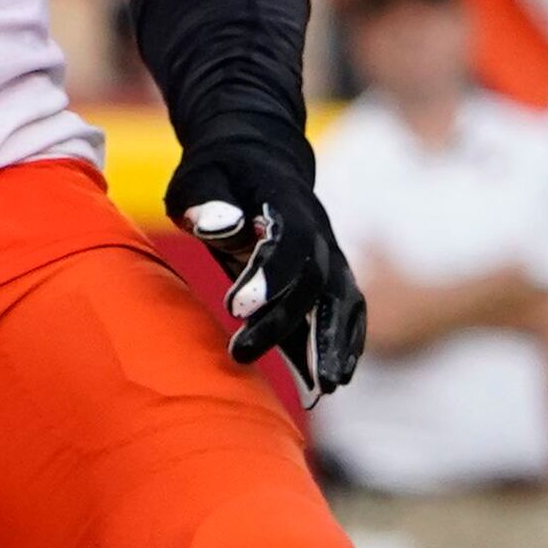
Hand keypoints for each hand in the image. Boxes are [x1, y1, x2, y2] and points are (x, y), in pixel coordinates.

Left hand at [165, 140, 368, 397]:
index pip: (289, 240)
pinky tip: (332, 381)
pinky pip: (348, 312)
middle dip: (282, 321)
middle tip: (241, 354)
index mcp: (285, 201)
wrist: (259, 159)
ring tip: (322, 388)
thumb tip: (220, 226)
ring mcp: (332, 254)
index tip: (236, 308)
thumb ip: (207, 201)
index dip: (269, 274)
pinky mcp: (333, 276)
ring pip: (343, 302)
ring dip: (333, 344)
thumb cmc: (220, 173)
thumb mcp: (199, 177)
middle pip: (313, 280)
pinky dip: (345, 344)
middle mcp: (319, 230)